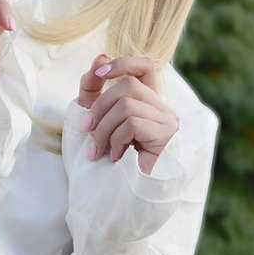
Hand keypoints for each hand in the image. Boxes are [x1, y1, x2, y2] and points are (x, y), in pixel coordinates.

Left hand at [76, 54, 179, 173]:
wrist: (118, 197)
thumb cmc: (106, 160)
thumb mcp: (93, 119)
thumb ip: (93, 91)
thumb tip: (100, 57)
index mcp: (146, 103)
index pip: (145, 67)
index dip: (123, 63)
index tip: (99, 73)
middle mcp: (161, 109)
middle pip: (129, 85)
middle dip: (99, 107)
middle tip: (86, 131)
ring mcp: (167, 122)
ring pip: (127, 104)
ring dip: (104, 129)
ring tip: (99, 151)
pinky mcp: (166, 137)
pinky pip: (133, 123)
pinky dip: (116, 140)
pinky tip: (117, 157)